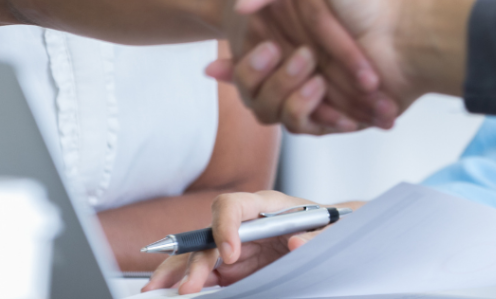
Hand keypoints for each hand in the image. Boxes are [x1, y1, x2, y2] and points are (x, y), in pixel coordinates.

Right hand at [142, 190, 360, 294]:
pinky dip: (191, 279)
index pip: (233, 206)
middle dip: (195, 260)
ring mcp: (240, 244)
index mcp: (267, 206)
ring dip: (181, 271)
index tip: (229, 254)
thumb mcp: (331, 230)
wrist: (336, 235)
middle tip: (188, 288)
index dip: (225, 227)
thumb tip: (295, 240)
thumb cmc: (332, 226)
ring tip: (158, 289)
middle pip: (210, 234)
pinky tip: (173, 288)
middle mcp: (246, 223)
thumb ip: (315, 235)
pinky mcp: (239, 264)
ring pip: (202, 253)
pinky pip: (210, 271)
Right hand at [221, 0, 405, 131]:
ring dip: (290, 94)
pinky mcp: (325, 111)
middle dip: (270, 74)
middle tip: (300, 56)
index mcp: (281, 23)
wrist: (406, 37)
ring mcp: (305, 85)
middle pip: (250, 82)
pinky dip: (316, 114)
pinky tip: (329, 95)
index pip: (245, 47)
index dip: (246, 53)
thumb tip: (239, 4)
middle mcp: (289, 56)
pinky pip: (300, 124)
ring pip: (269, 107)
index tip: (267, 46)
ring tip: (319, 81)